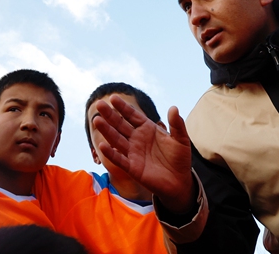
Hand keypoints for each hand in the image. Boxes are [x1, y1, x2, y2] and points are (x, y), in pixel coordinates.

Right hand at [93, 95, 194, 211]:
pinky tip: (102, 145)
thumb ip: (177, 124)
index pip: (132, 115)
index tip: (113, 97)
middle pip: (120, 124)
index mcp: (147, 129)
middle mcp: (137, 139)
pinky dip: (111, 153)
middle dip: (110, 115)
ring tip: (97, 120)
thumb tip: (173, 108)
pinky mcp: (132, 168)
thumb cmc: (179, 159)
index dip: (123, 107)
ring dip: (107, 130)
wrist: (179, 182)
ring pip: (116, 139)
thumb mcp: (181, 139)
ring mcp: (133, 153)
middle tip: (99, 104)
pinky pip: (119, 159)